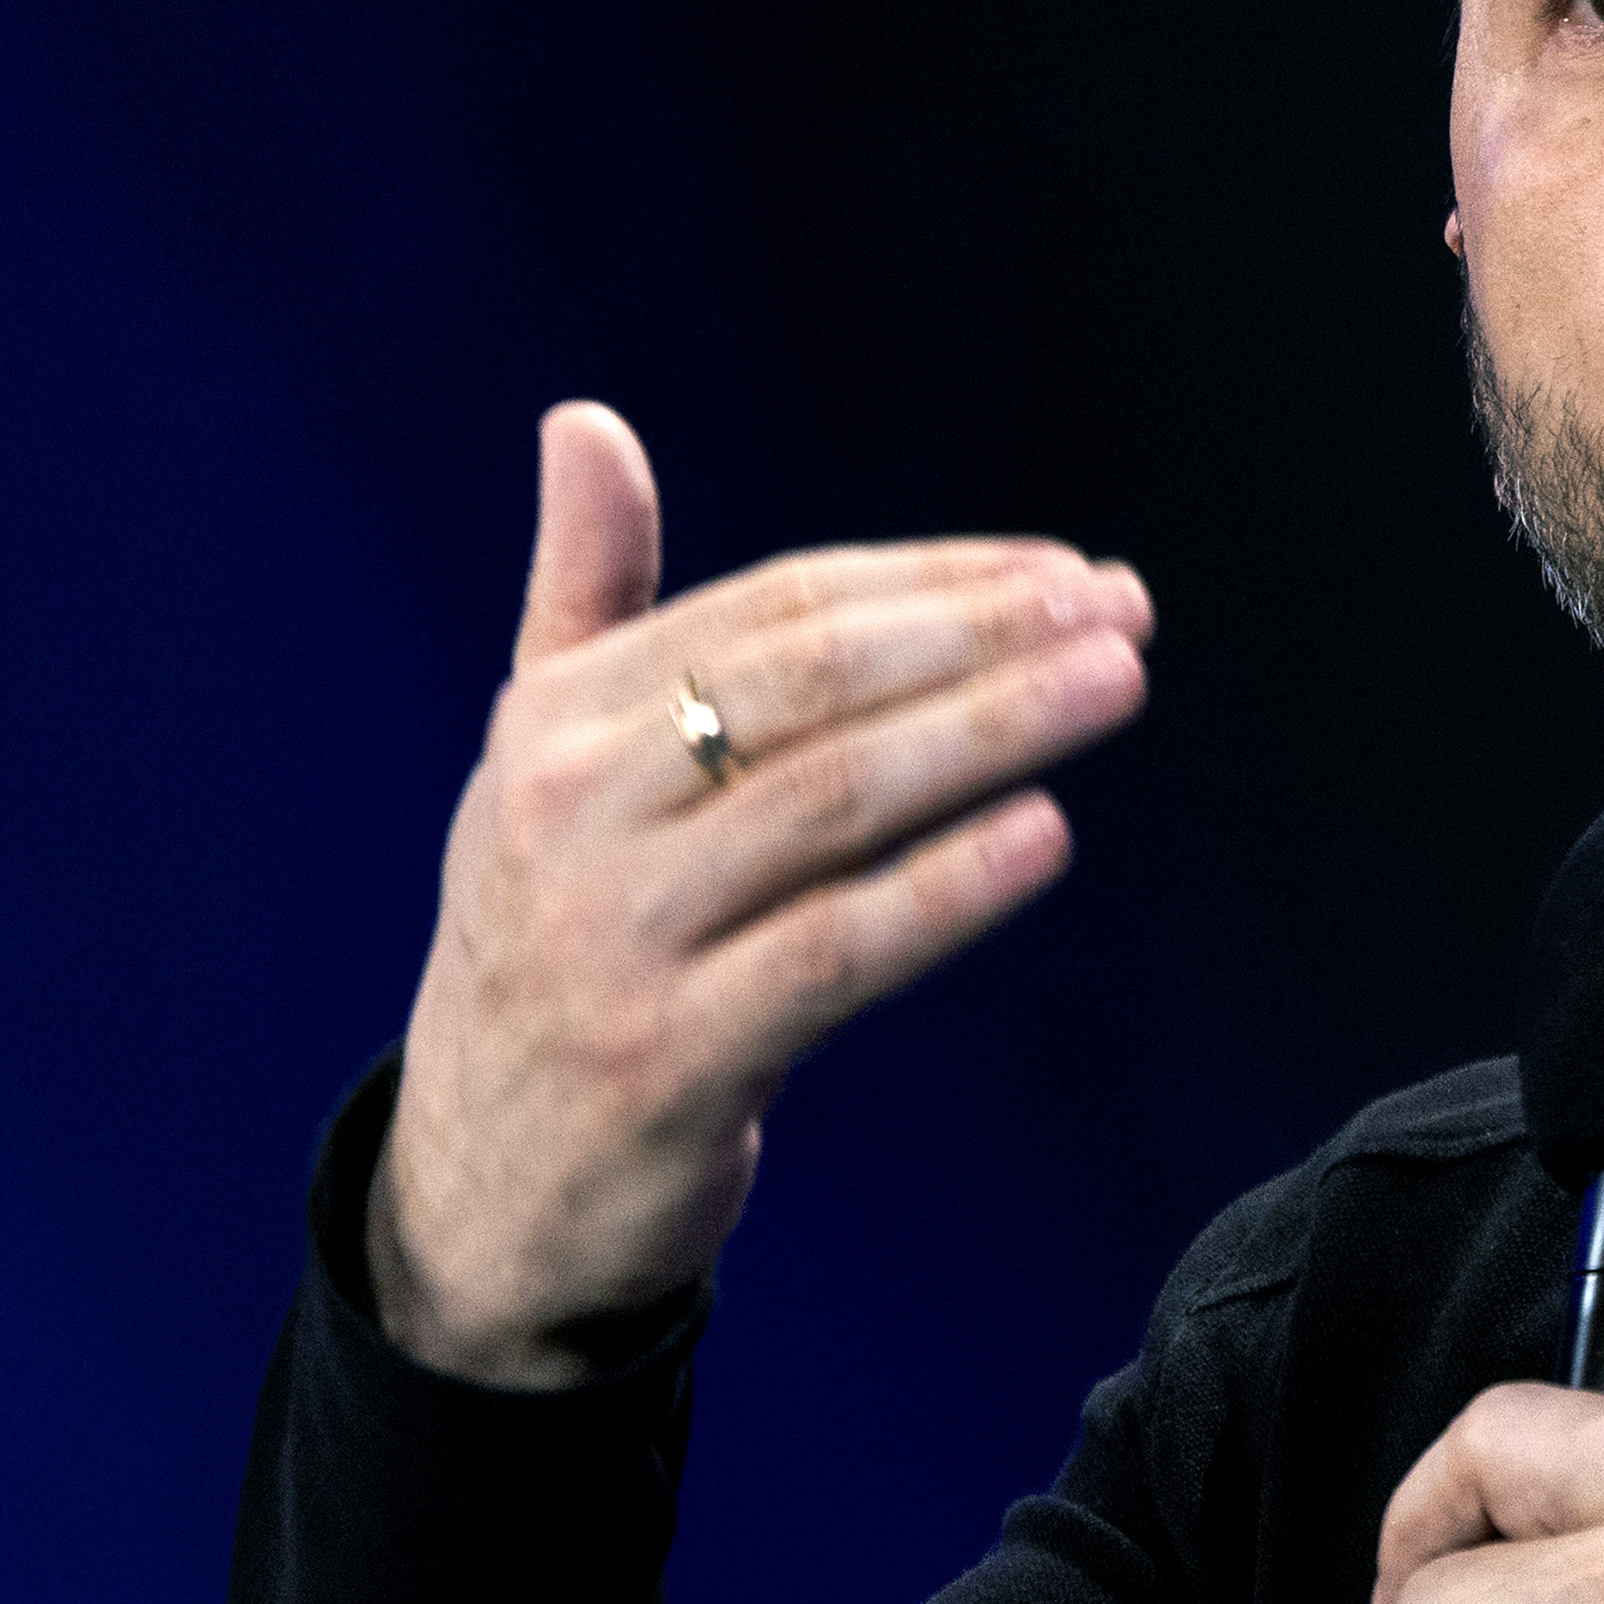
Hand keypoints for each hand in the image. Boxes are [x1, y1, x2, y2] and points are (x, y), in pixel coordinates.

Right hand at [369, 402, 1153, 1385]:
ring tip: (1113, 688)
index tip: (1068, 573)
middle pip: (810, 689)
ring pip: (832, 805)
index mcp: (558, 721)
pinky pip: (834, 952)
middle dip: (979, 638)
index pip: (777, 616)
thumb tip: (587, 422)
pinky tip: (1045, 835)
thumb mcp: (545, 764)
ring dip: (989, 734)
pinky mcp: (671, 1054)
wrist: (481, 1180)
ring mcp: (616, 935)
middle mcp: (573, 811)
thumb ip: (586, 595)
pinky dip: (945, 889)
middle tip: (1122, 612)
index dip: (933, 584)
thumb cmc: (554, 939)